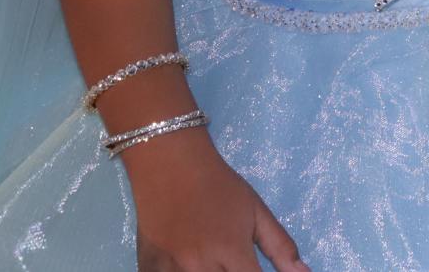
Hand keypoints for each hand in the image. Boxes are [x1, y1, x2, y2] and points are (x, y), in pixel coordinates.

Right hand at [125, 129, 308, 271]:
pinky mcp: (148, 268)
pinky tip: (185, 263)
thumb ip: (280, 246)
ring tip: (213, 260)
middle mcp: (200, 266)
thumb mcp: (257, 212)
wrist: (171, 166)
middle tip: (232, 262)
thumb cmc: (220, 187)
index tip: (255, 271)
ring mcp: (170, 269)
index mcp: (231, 252)